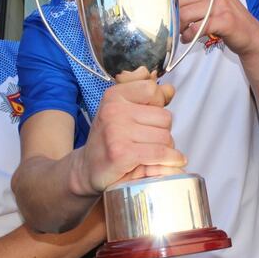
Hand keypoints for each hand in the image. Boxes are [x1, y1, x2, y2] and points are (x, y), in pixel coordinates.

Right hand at [75, 79, 185, 194]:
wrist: (87, 168)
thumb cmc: (109, 141)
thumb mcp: (125, 113)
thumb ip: (148, 99)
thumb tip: (169, 89)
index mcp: (114, 96)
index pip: (152, 89)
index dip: (158, 105)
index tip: (152, 117)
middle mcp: (113, 110)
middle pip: (164, 117)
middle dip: (164, 131)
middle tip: (150, 141)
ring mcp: (117, 131)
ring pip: (165, 137)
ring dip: (166, 148)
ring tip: (151, 152)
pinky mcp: (123, 153)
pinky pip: (160, 153)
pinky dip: (171, 159)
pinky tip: (170, 161)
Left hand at [163, 0, 258, 55]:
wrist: (251, 33)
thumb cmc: (227, 17)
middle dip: (172, 13)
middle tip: (172, 23)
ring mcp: (220, 4)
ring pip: (186, 14)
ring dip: (179, 26)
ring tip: (180, 32)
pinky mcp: (223, 21)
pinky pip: (196, 28)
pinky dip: (188, 35)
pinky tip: (187, 38)